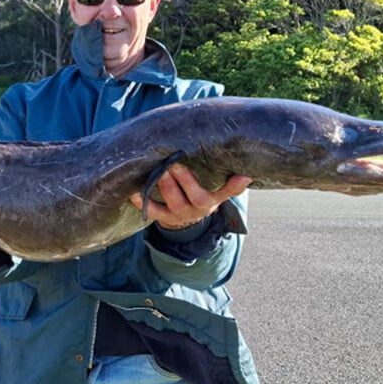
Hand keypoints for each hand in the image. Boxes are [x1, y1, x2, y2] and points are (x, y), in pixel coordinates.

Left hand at [131, 163, 250, 229]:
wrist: (186, 221)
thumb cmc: (201, 193)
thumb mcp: (216, 190)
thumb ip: (228, 181)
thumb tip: (247, 171)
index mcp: (213, 199)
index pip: (227, 191)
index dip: (234, 186)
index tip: (242, 176)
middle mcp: (198, 207)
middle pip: (195, 196)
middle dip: (185, 179)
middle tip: (175, 162)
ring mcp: (179, 213)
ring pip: (173, 202)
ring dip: (166, 186)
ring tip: (159, 170)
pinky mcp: (163, 217)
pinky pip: (152, 211)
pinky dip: (142, 202)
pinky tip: (135, 191)